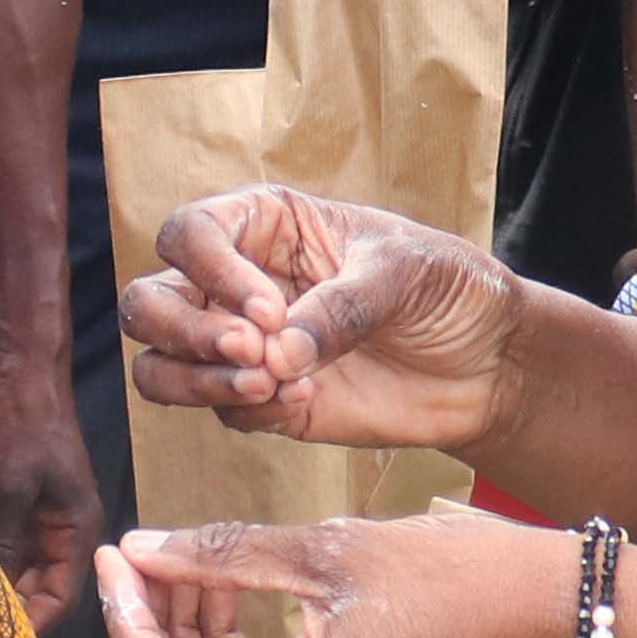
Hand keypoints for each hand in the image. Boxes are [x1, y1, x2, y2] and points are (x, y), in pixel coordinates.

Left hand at [0, 341, 103, 630]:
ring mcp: (38, 513)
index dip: (33, 622)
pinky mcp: (15, 498)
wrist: (19, 367)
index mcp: (76, 529)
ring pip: (18, 565)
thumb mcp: (10, 490)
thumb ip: (4, 545)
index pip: (62, 596)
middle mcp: (62, 528)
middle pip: (40, 585)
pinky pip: (2, 541)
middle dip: (11, 608)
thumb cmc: (23, 425)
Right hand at [122, 186, 526, 456]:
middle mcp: (237, 284)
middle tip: (253, 352)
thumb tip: (276, 353)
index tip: (269, 307)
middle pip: (150, 304)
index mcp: (264, 226)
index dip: (211, 270)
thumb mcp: (401, 274)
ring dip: (196, 380)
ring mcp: (244, 348)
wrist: (486, 362)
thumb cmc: (445, 288)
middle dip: (186, 330)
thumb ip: (339, 307)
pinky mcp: (264, 401)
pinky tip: (303, 400)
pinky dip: (248, 409)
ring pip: (161, 366)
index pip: (189, 235)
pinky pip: (221, 411)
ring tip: (265, 385)